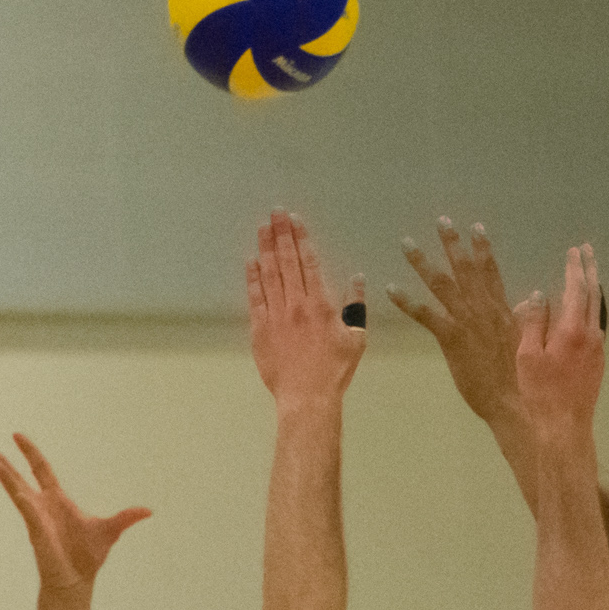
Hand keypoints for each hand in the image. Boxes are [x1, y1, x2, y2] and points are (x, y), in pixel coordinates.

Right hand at [0, 434, 149, 593]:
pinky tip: (17, 491)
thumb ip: (125, 518)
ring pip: (17, 491)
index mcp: (57, 500)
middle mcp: (42, 505)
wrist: (78, 580)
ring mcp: (37, 517)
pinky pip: (28, 512)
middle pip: (19, 477)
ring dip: (6, 477)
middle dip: (3, 461)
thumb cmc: (88, 556)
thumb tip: (148, 511)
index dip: (30, 453)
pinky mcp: (37, 531)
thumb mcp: (110, 531)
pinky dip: (22, 500)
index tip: (16, 436)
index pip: (40, 469)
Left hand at [248, 210, 366, 405]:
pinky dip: (252, 277)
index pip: (310, 262)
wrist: (307, 397)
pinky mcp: (260, 329)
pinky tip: (251, 261)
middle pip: (287, 261)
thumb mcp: (355, 339)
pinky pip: (255, 297)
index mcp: (321, 305)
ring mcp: (276, 315)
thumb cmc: (334, 371)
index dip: (301, 238)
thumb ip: (356, 307)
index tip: (295, 220)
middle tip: (275, 212)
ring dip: (265, 248)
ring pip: (269, 274)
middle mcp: (297, 304)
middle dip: (281, 234)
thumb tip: (357, 280)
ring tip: (262, 227)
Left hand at [388, 217, 519, 425]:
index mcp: (501, 310)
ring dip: (423, 262)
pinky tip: (392, 288)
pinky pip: (426, 314)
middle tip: (441, 221)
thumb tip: (533, 297)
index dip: (483, 248)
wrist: (512, 399)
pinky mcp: (451, 337)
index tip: (476, 227)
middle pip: (466, 269)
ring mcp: (466, 321)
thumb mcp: (525, 340)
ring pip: (442, 284)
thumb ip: (525, 316)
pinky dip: (408, 301)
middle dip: (452, 243)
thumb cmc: (520, 377)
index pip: (491, 272)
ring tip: (407, 243)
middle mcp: (483, 308)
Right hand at [514, 244, 604, 434]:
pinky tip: (586, 311)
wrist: (564, 428)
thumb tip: (540, 295)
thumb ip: (534, 322)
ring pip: (598, 311)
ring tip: (589, 273)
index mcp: (572, 330)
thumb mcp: (528, 356)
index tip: (573, 251)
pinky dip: (592, 309)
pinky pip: (597, 326)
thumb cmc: (540, 393)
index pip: (576, 289)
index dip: (574, 268)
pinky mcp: (598, 363)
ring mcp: (598, 349)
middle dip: (590, 271)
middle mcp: (591, 335)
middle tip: (588, 251)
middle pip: (594, 295)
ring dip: (593, 289)